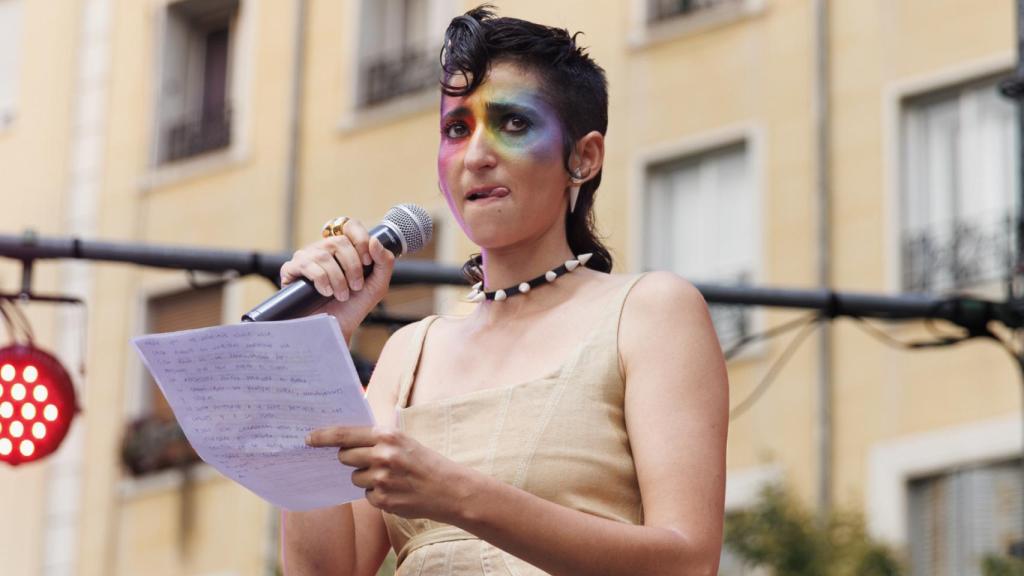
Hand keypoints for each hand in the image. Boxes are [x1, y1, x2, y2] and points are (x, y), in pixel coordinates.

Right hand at [279, 219, 394, 339]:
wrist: (334, 331)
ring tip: (342, 295)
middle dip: (352, 266)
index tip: (367, 262)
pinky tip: (325, 292)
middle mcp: (323, 250)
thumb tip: (374, 240)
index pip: (349, 225)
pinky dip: (321, 279)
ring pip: (323, 254)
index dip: (360, 239)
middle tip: (356, 286)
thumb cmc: (353, 308)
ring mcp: (306, 258)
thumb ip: (384, 263)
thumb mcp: (377, 286)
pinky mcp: (290, 271)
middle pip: (338, 241)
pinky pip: (306, 264)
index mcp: (343, 249)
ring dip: (338, 278)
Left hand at [306, 426, 469, 522]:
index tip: (309, 438)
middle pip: (345, 456)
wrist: (448, 489)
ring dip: (366, 478)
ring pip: (355, 478)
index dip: (323, 436)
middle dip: (351, 459)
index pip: (345, 434)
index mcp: (387, 436)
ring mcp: (382, 479)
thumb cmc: (424, 461)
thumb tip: (343, 440)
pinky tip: (395, 490)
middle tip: (369, 460)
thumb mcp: (403, 441)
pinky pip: (366, 495)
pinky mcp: (383, 500)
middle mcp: (382, 455)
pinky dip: (377, 494)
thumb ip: (376, 438)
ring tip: (390, 477)